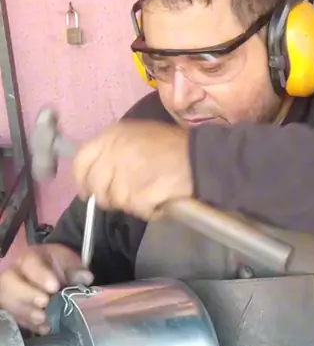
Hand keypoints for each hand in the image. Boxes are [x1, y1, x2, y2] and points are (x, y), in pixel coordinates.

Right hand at [0, 244, 92, 332]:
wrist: (50, 276)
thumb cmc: (57, 266)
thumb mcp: (67, 262)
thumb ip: (75, 268)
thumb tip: (85, 278)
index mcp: (30, 259)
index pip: (29, 263)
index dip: (40, 275)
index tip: (54, 286)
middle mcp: (15, 275)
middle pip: (10, 283)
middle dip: (27, 295)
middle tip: (44, 302)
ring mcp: (11, 293)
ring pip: (9, 302)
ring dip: (26, 312)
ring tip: (42, 318)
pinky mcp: (14, 310)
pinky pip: (16, 317)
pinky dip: (30, 325)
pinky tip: (43, 328)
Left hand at [73, 120, 192, 218]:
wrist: (202, 158)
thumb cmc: (173, 147)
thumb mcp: (137, 136)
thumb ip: (113, 151)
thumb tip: (95, 176)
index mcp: (113, 135)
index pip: (81, 160)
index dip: (83, 179)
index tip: (88, 191)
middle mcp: (115, 153)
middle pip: (96, 186)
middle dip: (107, 196)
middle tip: (126, 197)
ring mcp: (126, 175)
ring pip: (116, 201)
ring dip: (132, 203)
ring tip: (150, 192)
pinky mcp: (139, 194)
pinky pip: (137, 210)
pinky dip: (148, 209)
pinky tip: (160, 198)